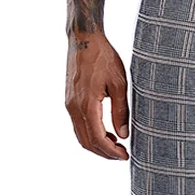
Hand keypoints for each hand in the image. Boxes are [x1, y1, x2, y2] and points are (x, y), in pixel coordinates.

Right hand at [65, 32, 129, 159]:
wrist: (84, 39)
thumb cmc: (103, 57)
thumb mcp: (119, 83)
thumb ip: (121, 111)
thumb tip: (124, 134)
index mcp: (86, 104)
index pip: (97, 138)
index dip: (111, 151)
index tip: (125, 156)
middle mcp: (74, 107)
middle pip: (87, 142)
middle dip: (105, 153)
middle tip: (123, 155)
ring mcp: (69, 104)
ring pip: (81, 136)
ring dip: (98, 145)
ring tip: (117, 145)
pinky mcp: (70, 101)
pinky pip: (79, 126)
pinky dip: (92, 135)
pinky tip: (107, 133)